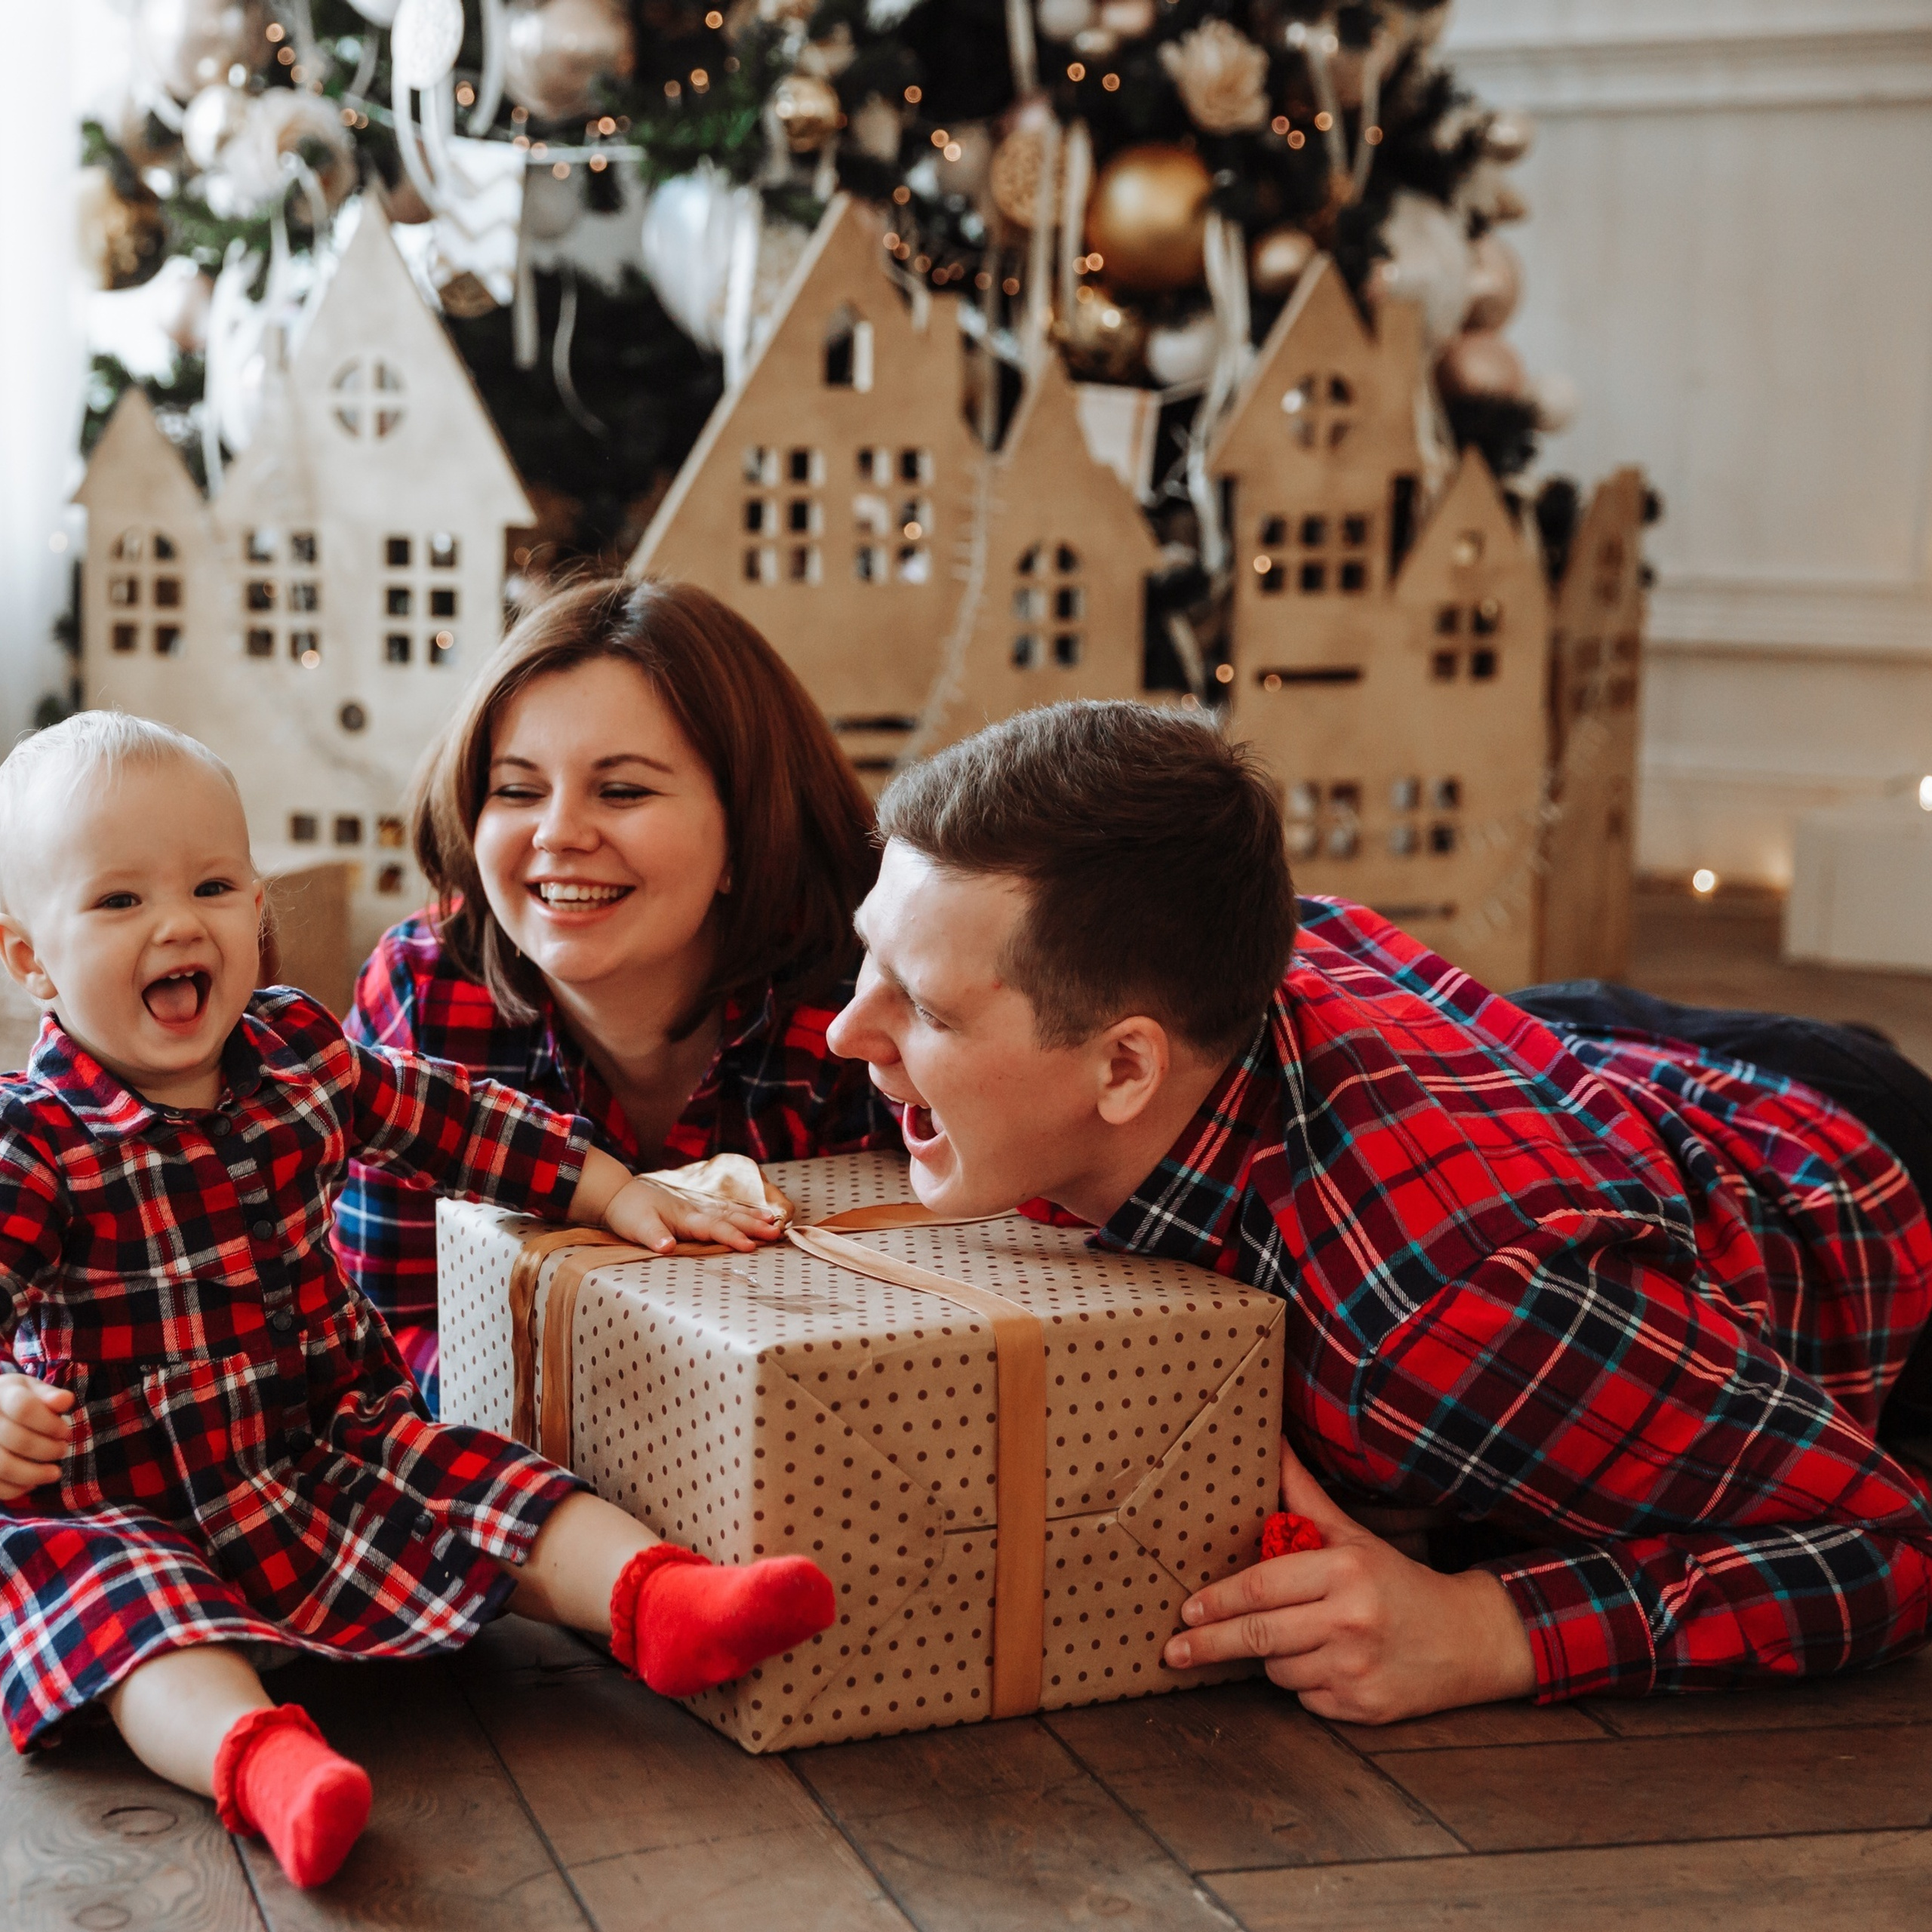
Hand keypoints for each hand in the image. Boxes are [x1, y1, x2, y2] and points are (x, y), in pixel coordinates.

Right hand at [0, 1374, 73, 1503]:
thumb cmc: (16, 1399)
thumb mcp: (32, 1389)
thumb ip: (49, 1395)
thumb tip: (66, 1401)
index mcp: (1, 1393)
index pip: (24, 1408)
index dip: (50, 1424)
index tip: (66, 1432)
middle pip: (17, 1439)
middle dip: (48, 1449)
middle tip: (63, 1450)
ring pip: (4, 1466)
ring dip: (35, 1474)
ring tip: (55, 1473)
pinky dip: (16, 1489)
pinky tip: (32, 1483)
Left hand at [602, 1173, 785, 1253]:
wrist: (619, 1195)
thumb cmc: (628, 1212)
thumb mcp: (637, 1226)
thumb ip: (654, 1236)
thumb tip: (668, 1248)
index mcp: (686, 1217)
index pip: (715, 1228)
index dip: (733, 1237)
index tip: (751, 1246)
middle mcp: (696, 1212)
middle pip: (730, 1217)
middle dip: (754, 1225)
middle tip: (777, 1233)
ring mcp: (697, 1210)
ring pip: (730, 1212)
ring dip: (752, 1217)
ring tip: (774, 1222)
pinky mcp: (694, 1212)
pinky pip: (724, 1212)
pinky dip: (741, 1213)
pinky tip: (752, 1216)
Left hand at [1161, 1438, 1537, 1724]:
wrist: (1466, 1639)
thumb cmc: (1396, 1581)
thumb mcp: (1351, 1534)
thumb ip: (1302, 1495)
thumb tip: (1270, 1444)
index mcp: (1346, 1571)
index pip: (1262, 1587)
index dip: (1218, 1600)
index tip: (1186, 1609)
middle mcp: (1351, 1621)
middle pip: (1259, 1636)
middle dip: (1210, 1644)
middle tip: (1173, 1651)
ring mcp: (1358, 1669)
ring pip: (1277, 1669)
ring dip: (1269, 1657)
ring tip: (1295, 1637)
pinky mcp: (1364, 1709)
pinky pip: (1304, 1699)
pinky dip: (1302, 1683)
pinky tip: (1326, 1664)